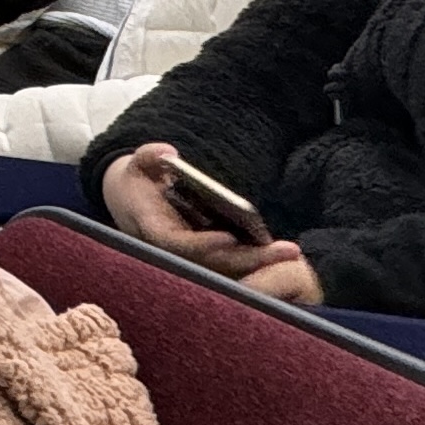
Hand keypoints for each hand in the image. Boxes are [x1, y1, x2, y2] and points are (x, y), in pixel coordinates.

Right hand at [102, 143, 315, 288]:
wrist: (134, 203)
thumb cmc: (139, 182)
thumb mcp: (137, 164)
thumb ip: (148, 157)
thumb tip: (169, 154)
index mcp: (153, 230)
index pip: (177, 244)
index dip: (201, 244)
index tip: (227, 237)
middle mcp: (174, 252)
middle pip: (212, 264)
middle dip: (249, 259)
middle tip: (286, 250)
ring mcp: (192, 259)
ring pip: (226, 270)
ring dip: (258, 264)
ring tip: (290, 252)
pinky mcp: (207, 260)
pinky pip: (233, 266)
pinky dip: (257, 262)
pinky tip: (282, 252)